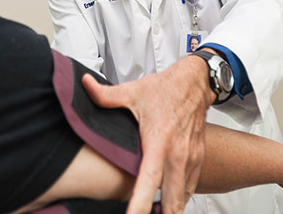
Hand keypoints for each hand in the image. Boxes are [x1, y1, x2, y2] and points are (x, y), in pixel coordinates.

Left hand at [82, 55, 214, 213]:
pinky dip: (180, 199)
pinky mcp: (198, 159)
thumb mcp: (133, 91)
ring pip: (183, 198)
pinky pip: (191, 188)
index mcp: (159, 141)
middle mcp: (177, 154)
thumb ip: (106, 95)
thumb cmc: (164, 89)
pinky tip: (169, 205)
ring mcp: (190, 159)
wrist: (195, 83)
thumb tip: (84, 85)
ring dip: (171, 210)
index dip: (141, 204)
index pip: (149, 180)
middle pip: (171, 200)